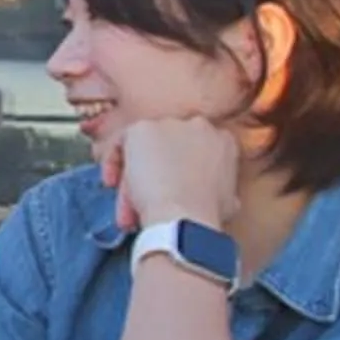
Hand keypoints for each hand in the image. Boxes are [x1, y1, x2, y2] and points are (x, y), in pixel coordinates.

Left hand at [103, 115, 240, 235]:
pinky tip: (112, 184)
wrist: (184, 214)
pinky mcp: (142, 128)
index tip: (170, 191)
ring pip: (143, 150)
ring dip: (133, 178)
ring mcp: (169, 124)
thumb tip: (218, 198)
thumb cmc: (205, 214)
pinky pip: (121, 144)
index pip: (195, 151)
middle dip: (154, 176)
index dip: (180, 172)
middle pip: (166, 149)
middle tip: (143, 202)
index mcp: (224, 142)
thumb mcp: (227, 200)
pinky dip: (114, 163)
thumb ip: (220, 189)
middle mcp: (199, 125)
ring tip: (128, 208)